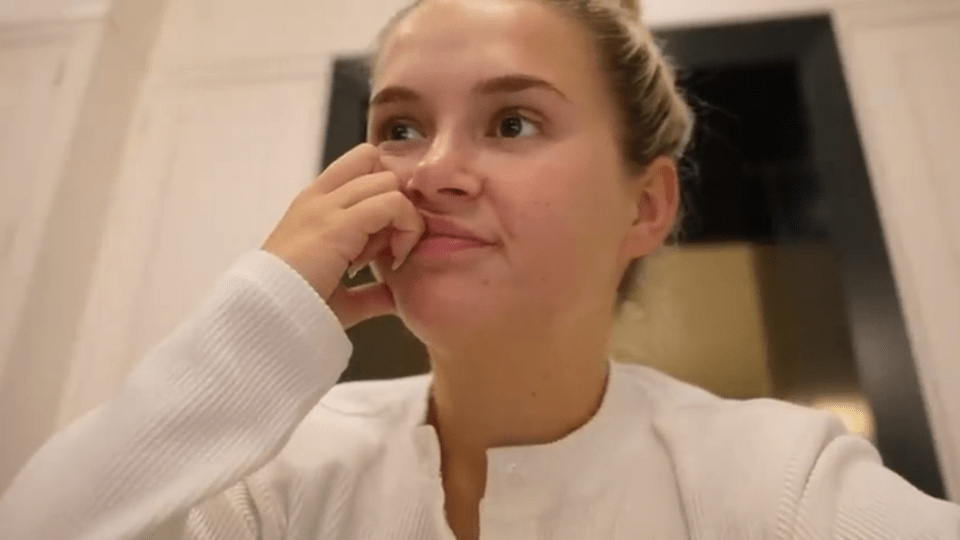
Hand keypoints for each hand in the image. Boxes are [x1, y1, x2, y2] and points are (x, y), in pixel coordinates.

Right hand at [262, 143, 423, 327]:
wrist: (267, 316)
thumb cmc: (295, 308)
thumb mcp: (338, 295)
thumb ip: (367, 292)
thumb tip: (393, 296)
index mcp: (314, 206)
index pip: (360, 165)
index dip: (384, 190)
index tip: (387, 233)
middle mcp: (319, 197)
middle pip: (377, 166)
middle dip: (395, 201)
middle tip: (390, 244)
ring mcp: (327, 206)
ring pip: (388, 181)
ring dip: (402, 216)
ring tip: (389, 255)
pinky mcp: (339, 222)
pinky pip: (392, 203)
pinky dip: (406, 228)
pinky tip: (394, 259)